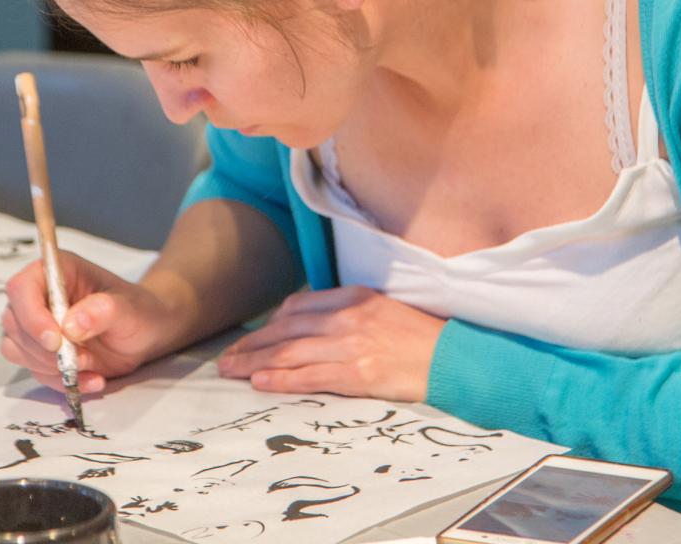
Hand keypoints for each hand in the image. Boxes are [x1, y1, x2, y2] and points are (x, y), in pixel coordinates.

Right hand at [1, 252, 172, 395]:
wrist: (146, 333)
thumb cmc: (138, 311)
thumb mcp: (129, 309)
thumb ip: (104, 311)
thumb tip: (71, 324)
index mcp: (57, 271)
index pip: (21, 288)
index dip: (31, 315)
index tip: (55, 340)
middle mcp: (40, 296)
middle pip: (14, 322)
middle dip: (44, 348)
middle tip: (81, 358)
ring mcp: (37, 324)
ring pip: (16, 349)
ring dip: (51, 366)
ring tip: (90, 365)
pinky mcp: (41, 351)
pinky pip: (34, 370)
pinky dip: (60, 381)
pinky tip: (91, 379)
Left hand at [217, 286, 444, 401]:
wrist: (453, 358)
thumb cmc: (419, 336)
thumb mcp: (381, 308)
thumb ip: (346, 310)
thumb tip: (309, 320)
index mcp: (352, 297)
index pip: (297, 307)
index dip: (269, 324)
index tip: (253, 337)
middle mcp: (347, 318)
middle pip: (285, 330)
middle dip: (252, 344)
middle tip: (227, 358)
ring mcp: (351, 346)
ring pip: (290, 352)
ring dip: (255, 362)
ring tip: (232, 371)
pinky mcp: (357, 374)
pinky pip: (310, 377)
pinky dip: (281, 379)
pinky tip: (260, 382)